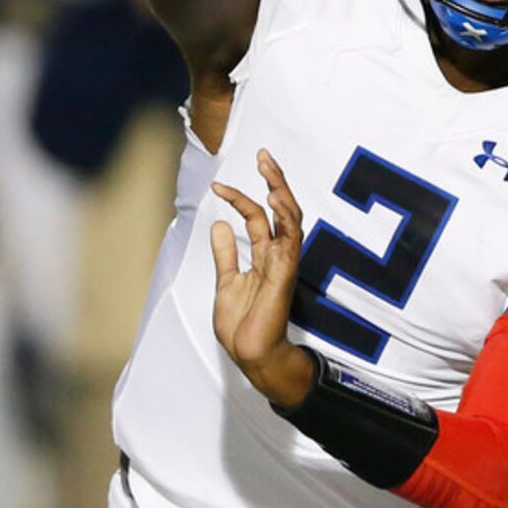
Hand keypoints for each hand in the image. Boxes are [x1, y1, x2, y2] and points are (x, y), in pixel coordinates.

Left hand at [211, 149, 315, 408]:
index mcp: (263, 256)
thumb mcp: (226, 281)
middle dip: (274, 181)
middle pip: (281, 210)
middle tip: (263, 154)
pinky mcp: (285, 273)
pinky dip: (286, 218)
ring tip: (269, 167)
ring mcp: (283, 263)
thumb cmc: (242, 324)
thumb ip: (225, 254)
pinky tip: (276, 198)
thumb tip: (220, 224)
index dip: (239, 198)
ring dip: (282, 191)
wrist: (249, 353)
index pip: (257, 217)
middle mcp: (276, 255)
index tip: (216, 185)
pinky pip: (291, 240)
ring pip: (291, 219)